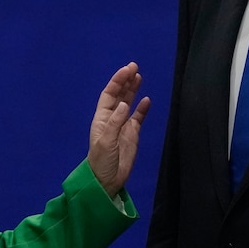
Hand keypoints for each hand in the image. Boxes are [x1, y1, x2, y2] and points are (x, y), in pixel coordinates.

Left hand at [88, 62, 150, 197]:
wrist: (107, 180)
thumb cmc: (101, 161)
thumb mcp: (106, 142)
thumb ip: (115, 123)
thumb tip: (124, 104)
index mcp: (102, 118)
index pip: (110, 94)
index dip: (117, 81)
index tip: (126, 70)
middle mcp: (112, 118)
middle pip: (119, 95)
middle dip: (125, 81)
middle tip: (134, 67)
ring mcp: (123, 125)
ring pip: (129, 103)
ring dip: (133, 90)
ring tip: (139, 76)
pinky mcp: (132, 134)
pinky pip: (138, 117)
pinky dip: (142, 108)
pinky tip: (147, 99)